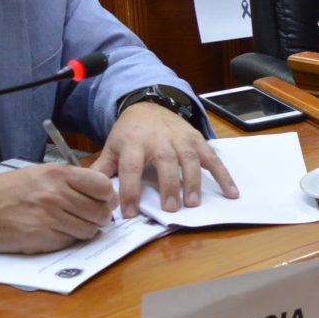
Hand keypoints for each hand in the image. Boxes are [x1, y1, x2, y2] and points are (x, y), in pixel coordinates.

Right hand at [0, 162, 116, 252]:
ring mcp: (49, 216)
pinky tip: (50, 233)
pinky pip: (68, 242)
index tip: (103, 202)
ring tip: (67, 226)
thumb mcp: (39, 174)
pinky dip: (64, 240)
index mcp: (58, 174)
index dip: (107, 197)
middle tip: (88, 218)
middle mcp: (56, 194)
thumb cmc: (6, 191)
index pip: (103, 186)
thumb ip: (69, 181)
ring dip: (83, 231)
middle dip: (98, 218)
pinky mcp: (40, 236)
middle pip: (100, 212)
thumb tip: (101, 193)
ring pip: (88, 230)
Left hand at [90, 101, 238, 217]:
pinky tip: (231, 192)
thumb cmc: (129, 133)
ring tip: (193, 203)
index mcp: (134, 143)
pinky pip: (212, 158)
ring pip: (190, 159)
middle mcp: (159, 139)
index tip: (130, 212)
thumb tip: (87, 191)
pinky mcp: (197, 140)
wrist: (148, 105)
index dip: (129, 190)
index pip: (130, 167)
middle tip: (170, 209)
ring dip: (193, 181)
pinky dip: (224, 175)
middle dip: (169, 185)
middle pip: (165, 162)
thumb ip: (102, 169)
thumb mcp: (112, 147)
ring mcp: (181, 139)